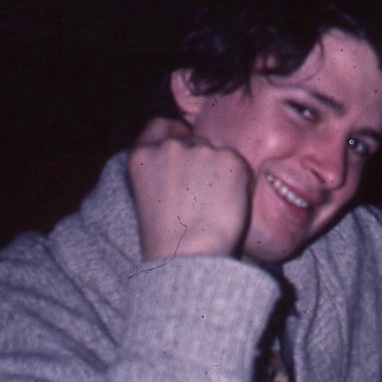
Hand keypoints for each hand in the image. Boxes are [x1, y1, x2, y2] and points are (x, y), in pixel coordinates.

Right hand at [128, 117, 252, 259]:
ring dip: (219, 171)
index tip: (184, 150)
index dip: (174, 134)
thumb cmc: (168, 240)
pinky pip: (238, 165)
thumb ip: (161, 170)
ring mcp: (200, 151)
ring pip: (217, 152)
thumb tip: (187, 161)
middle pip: (193, 140)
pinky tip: (228, 205)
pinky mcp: (229, 160)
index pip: (160, 126)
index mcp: (142, 156)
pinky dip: (239, 182)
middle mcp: (169, 147)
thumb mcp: (147, 196)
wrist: (188, 256)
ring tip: (213, 205)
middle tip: (202, 195)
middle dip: (200, 160)